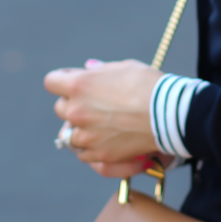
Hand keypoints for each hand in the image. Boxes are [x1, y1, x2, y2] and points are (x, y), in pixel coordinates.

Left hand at [44, 59, 161, 177]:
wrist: (169, 114)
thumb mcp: (124, 68)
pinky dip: (90, 147)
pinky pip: (83, 153)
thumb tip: (89, 68)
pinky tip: (105, 139)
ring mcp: (86, 135)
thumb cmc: (148, 85)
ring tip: (100, 125)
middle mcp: (77, 111)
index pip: (51, 81)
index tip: (72, 82)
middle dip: (73, 105)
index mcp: (79, 85)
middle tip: (93, 104)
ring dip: (81, 128)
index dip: (62, 81)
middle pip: (60, 108)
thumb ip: (101, 70)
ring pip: (70, 133)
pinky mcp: (99, 153)